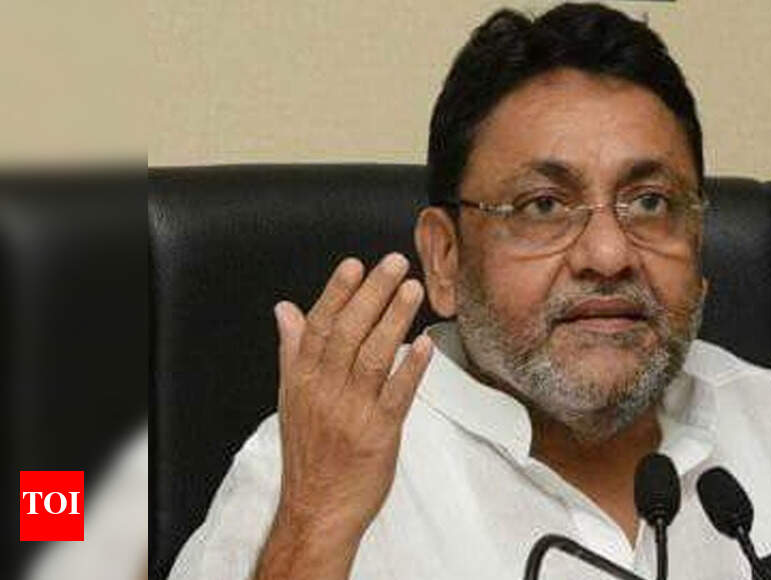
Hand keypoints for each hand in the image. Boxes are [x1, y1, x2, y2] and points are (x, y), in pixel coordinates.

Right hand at [269, 254, 431, 550]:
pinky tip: (425, 343)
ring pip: (372, 356)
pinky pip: (397, 394)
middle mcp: (324, 390)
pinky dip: (410, 367)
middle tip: (394, 262)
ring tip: (412, 289)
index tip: (355, 263)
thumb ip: (293, 349)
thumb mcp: (291, 397)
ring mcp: (351, 411)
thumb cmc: (309, 452)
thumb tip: (285, 309)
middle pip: (347, 332)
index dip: (337, 292)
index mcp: (302, 378)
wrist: (316, 509)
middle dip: (372, 293)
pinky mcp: (378, 433)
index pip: (318, 325)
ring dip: (394, 319)